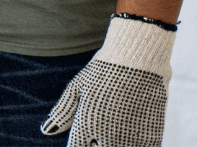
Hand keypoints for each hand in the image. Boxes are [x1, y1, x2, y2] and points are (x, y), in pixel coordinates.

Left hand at [42, 16, 173, 146]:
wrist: (140, 58)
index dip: (78, 144)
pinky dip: (135, 143)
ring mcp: (130, 139)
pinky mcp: (151, 137)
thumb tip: (45, 131)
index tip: (83, 136)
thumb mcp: (78, 87)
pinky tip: (131, 129)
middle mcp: (107, 137)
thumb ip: (63, 112)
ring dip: (115, 143)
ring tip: (115, 124)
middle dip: (96, 144)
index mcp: (85, 125)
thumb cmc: (104, 70)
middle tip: (99, 128)